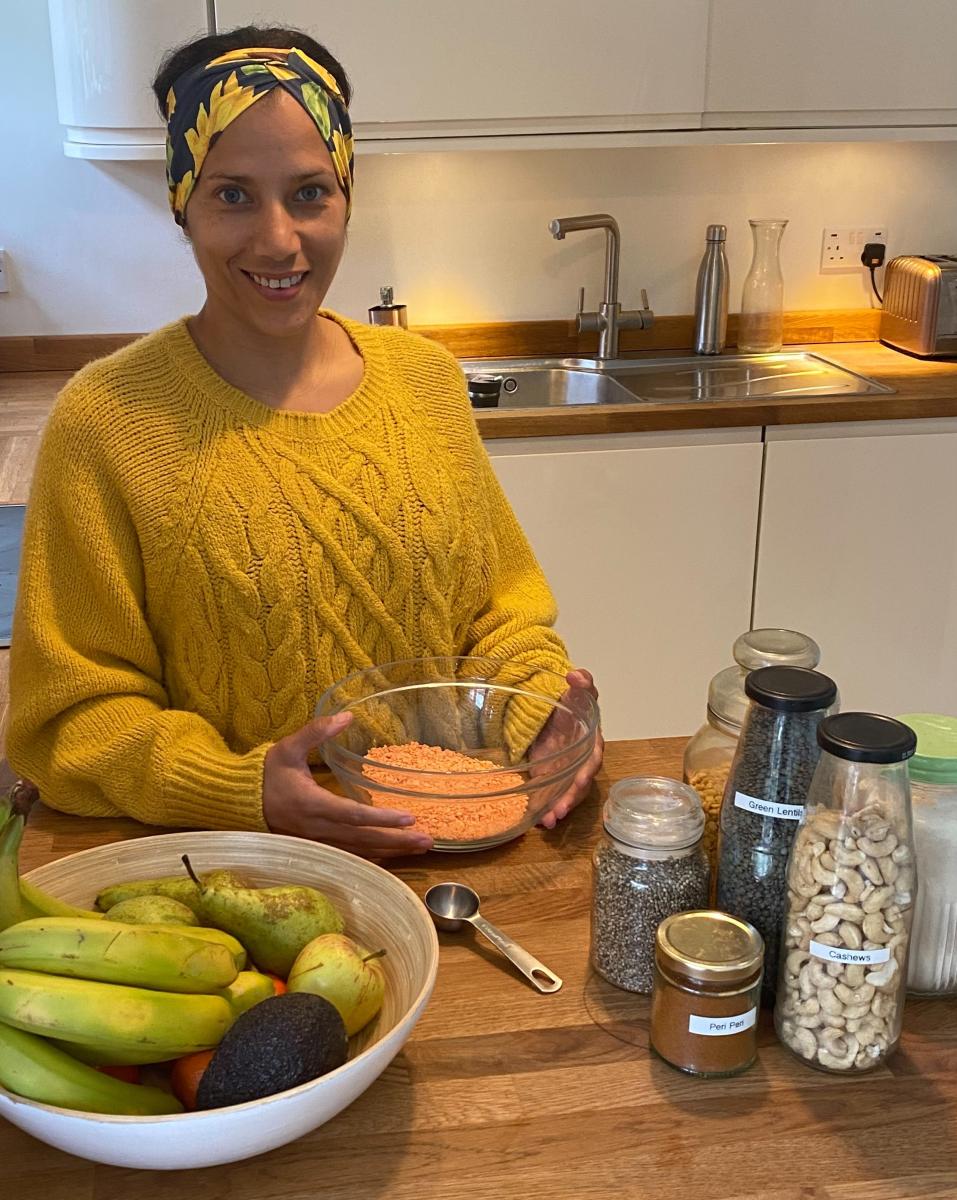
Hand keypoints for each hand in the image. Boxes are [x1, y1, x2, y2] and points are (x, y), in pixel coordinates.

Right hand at [262, 712, 432, 858]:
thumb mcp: (287, 748)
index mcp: (312, 805)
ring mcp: (318, 843)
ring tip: (421, 848)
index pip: (353, 815)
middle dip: (397, 840)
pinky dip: (374, 858)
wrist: (241, 804)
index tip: (409, 818)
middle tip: (428, 840)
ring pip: (361, 853)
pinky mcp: (318, 849)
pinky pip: (351, 858)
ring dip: (392, 851)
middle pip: (364, 840)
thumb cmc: (267, 775)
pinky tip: (395, 856)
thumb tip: (346, 715)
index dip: (381, 818)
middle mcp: (318, 830)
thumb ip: (316, 732)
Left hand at [534, 668, 603, 829]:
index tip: (580, 781)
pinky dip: (545, 807)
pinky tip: (537, 820)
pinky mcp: (550, 775)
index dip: (587, 771)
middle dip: (570, 798)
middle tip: (560, 811)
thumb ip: (582, 682)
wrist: (555, 706)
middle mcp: (580, 760)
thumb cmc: (571, 701)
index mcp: (590, 741)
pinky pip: (550, 794)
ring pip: (566, 793)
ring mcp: (566, 770)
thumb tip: (576, 676)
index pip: (592, 758)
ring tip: (547, 822)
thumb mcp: (577, 690)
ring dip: (558, 807)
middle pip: (580, 783)